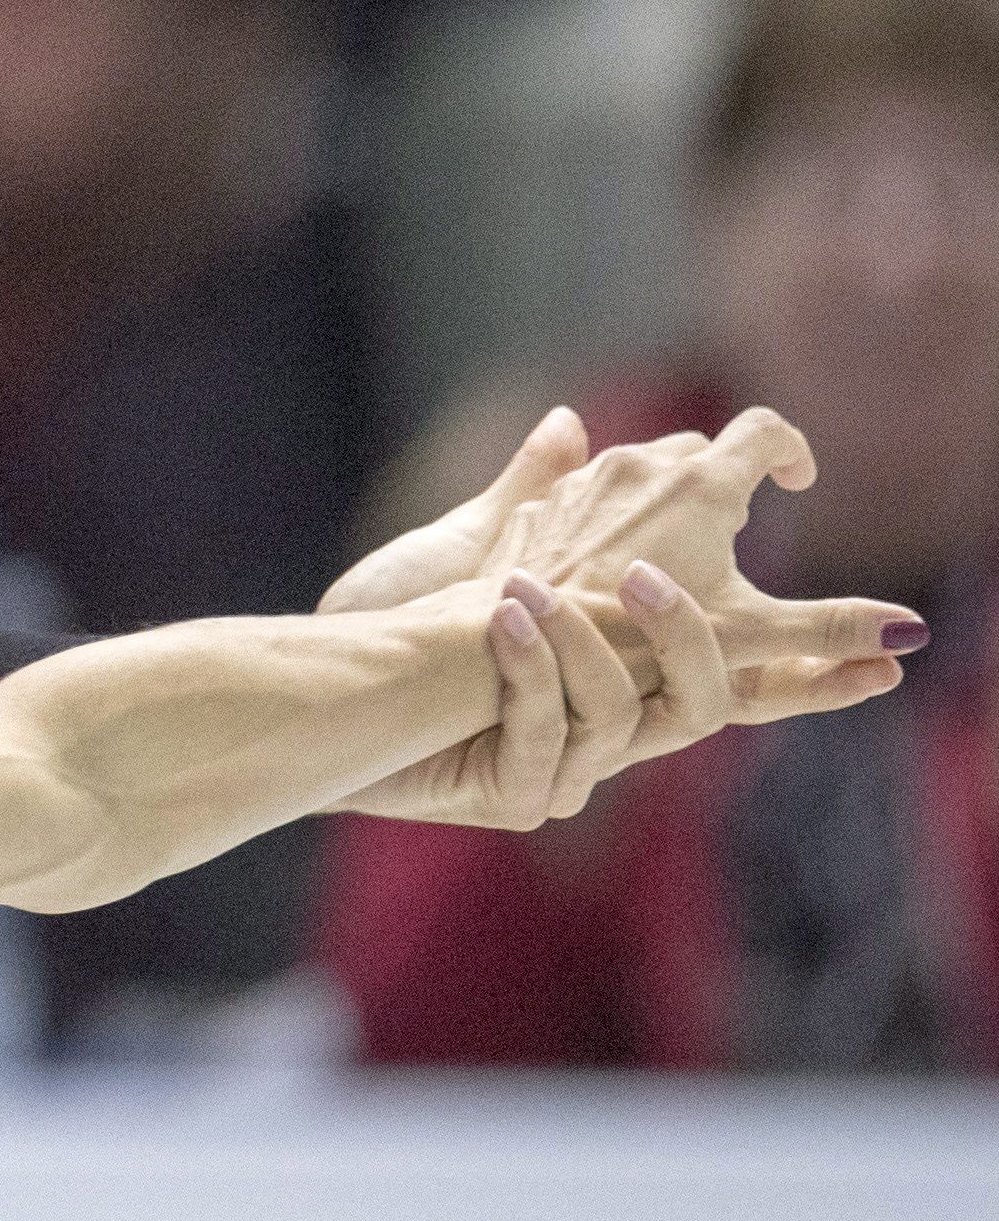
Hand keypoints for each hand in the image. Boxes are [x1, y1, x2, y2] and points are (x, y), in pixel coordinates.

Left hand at [329, 407, 917, 826]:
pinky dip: (527, 678)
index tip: (901, 645)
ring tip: (544, 588)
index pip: (738, 665)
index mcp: (615, 668)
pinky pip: (547, 745)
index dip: (816, 657)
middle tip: (786, 627)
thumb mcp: (472, 549)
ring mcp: (563, 770)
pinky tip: (501, 614)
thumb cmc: (393, 622)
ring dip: (595, 646)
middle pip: (721, 709)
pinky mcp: (511, 796)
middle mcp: (604, 727)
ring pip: (636, 725)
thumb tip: (571, 424)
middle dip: (782, 674)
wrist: (320, 694)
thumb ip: (534, 492)